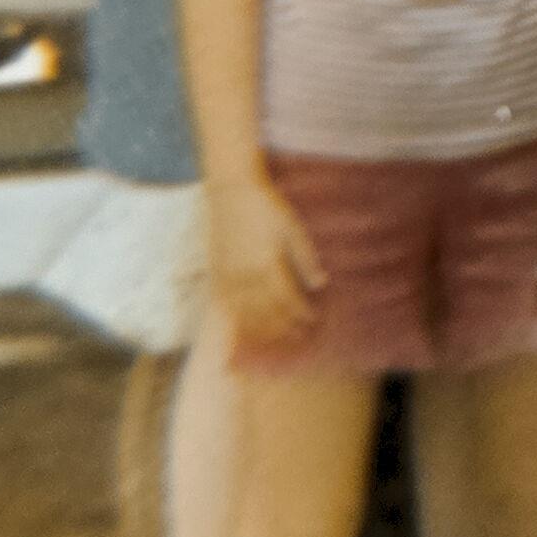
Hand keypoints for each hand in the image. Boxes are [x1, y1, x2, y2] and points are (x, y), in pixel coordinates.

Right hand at [207, 176, 321, 345]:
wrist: (231, 191)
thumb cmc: (266, 207)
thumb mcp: (292, 228)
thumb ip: (305, 257)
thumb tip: (321, 284)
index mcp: (267, 265)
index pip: (286, 300)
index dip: (300, 315)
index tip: (312, 323)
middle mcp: (245, 277)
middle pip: (265, 314)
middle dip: (282, 329)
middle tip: (296, 340)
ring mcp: (227, 278)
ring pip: (243, 315)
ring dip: (259, 332)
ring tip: (272, 344)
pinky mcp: (215, 275)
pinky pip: (224, 307)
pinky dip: (235, 322)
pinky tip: (242, 332)